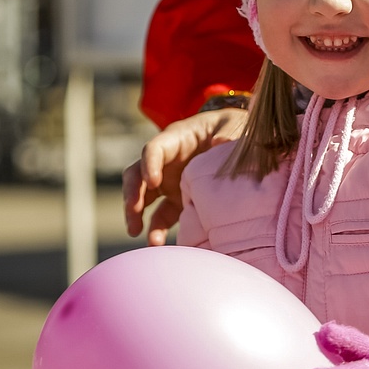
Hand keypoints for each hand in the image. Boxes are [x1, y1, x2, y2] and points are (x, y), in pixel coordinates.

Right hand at [122, 108, 247, 243]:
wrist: (236, 138)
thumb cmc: (232, 127)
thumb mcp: (233, 125)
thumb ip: (227, 133)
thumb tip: (221, 142)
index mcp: (176, 139)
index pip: (154, 149)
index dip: (149, 164)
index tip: (153, 182)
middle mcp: (166, 160)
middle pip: (137, 174)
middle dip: (132, 192)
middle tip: (134, 210)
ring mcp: (168, 181)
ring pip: (142, 196)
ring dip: (135, 213)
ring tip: (135, 231)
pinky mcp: (176, 199)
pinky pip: (161, 215)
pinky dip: (156, 229)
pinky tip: (156, 243)